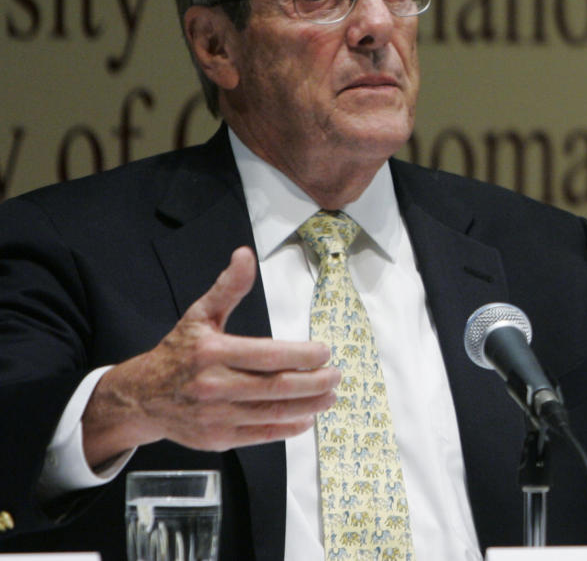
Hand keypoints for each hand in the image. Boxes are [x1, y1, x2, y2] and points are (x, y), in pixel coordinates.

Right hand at [81, 247, 339, 467]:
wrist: (142, 397)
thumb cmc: (178, 352)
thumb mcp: (200, 315)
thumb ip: (228, 288)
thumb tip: (245, 255)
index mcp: (212, 352)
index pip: (268, 356)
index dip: (302, 356)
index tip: (325, 352)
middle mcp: (214, 386)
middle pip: (276, 387)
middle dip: (314, 383)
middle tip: (337, 375)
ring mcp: (216, 416)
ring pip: (273, 413)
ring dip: (309, 406)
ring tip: (330, 396)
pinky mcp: (218, 438)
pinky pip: (262, 434)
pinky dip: (289, 427)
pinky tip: (307, 417)